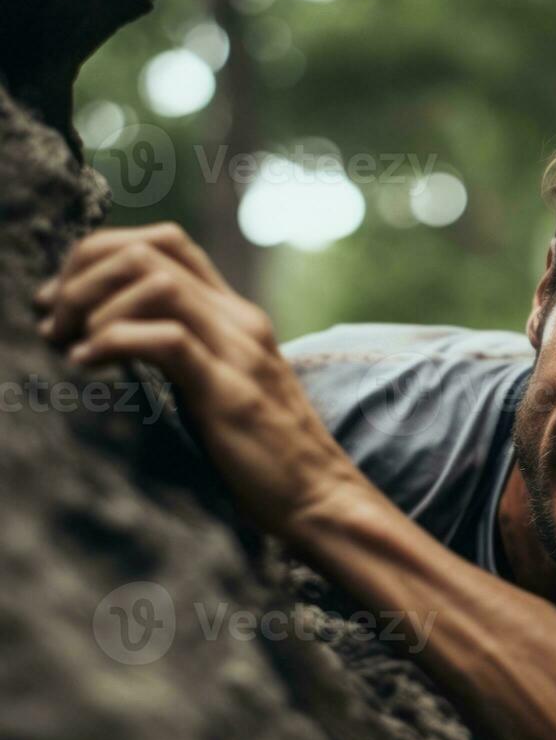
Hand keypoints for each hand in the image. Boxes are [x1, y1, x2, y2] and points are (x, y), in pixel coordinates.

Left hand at [34, 223, 370, 537]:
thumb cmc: (263, 455)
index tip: (61, 301)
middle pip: (147, 250)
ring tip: (68, 346)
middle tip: (52, 323)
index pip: (164, 242)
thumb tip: (114, 341)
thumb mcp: (218, 387)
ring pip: (154, 282)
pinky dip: (111, 342)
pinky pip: (165, 339)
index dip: (99, 255)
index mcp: (234, 315)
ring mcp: (238, 351)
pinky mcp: (229, 390)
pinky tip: (86, 366)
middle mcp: (239, 320)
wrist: (319, 497)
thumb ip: (183, 354)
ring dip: (92, 306)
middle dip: (82, 275)